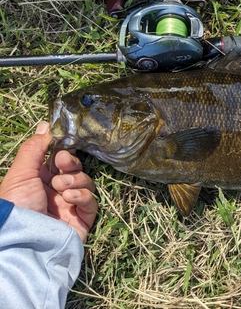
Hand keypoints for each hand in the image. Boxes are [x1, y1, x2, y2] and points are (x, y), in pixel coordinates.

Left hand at [0, 121, 97, 242]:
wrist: (26, 245)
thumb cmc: (18, 207)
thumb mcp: (20, 174)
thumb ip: (34, 148)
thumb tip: (46, 124)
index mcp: (37, 180)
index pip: (57, 159)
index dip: (62, 150)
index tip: (61, 145)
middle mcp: (55, 192)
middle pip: (74, 168)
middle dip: (70, 163)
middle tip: (62, 164)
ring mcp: (70, 205)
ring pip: (85, 182)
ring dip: (75, 180)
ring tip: (61, 188)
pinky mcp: (83, 219)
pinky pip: (92, 201)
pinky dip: (83, 196)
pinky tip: (70, 199)